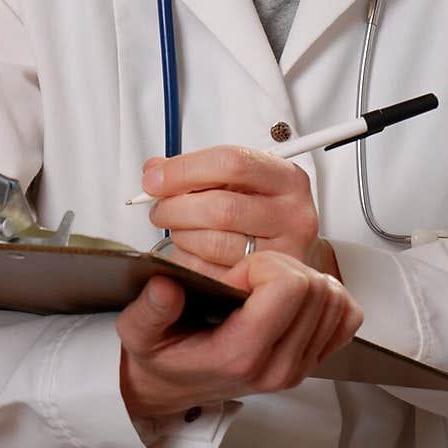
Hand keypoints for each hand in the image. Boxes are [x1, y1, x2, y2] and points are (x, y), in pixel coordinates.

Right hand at [117, 250, 362, 419]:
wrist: (170, 389)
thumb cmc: (161, 356)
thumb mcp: (138, 332)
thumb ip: (149, 309)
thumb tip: (166, 286)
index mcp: (240, 356)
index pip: (289, 289)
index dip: (263, 265)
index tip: (236, 275)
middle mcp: (279, 367)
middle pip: (316, 288)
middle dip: (282, 267)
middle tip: (249, 278)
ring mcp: (300, 367)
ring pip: (335, 299)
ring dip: (304, 278)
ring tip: (267, 286)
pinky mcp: (313, 362)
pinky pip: (346, 318)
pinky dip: (327, 298)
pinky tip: (294, 297)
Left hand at [143, 146, 341, 280]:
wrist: (291, 252)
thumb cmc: (261, 210)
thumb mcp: (238, 180)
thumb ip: (197, 170)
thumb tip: (155, 171)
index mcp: (288, 178)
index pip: (232, 163)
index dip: (185, 169)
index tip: (155, 178)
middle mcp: (293, 215)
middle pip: (220, 207)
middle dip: (176, 207)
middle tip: (159, 208)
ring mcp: (283, 253)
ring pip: (212, 243)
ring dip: (181, 236)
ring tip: (179, 228)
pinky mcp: (264, 284)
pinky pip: (211, 274)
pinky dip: (189, 263)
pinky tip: (190, 252)